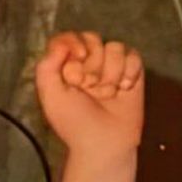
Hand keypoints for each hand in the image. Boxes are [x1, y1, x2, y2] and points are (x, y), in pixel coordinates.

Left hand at [35, 30, 143, 168]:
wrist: (104, 143)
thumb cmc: (75, 123)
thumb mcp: (50, 95)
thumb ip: (47, 66)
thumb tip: (63, 43)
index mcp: (65, 66)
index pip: (68, 38)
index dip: (73, 44)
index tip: (78, 57)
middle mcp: (88, 63)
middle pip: (92, 39)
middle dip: (92, 64)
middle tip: (89, 88)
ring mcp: (111, 67)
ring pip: (114, 47)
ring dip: (110, 73)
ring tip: (107, 94)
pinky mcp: (132, 73)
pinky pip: (133, 56)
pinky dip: (129, 72)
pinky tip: (123, 90)